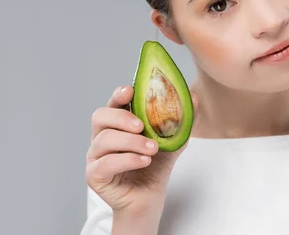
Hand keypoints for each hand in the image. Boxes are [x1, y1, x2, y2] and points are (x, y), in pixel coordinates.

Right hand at [85, 85, 198, 216]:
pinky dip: (127, 160)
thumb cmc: (156, 165)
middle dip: (121, 117)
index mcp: (117, 124)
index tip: (130, 91)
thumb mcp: (173, 139)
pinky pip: (105, 163)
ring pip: (104, 140)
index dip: (119, 95)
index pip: (113, 103)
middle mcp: (101, 137)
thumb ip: (182, 119)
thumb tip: (194, 97)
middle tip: (142, 125)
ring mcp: (95, 156)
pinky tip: (144, 161)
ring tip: (153, 148)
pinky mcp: (94, 176)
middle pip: (100, 116)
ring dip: (131, 142)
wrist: (150, 198)